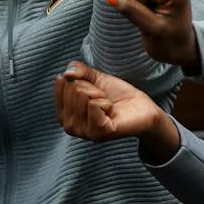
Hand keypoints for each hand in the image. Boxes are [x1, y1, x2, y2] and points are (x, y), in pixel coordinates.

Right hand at [55, 62, 177, 160]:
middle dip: (92, 88)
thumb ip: (78, 70)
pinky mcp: (98, 133)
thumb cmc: (117, 95)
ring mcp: (83, 132)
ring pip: (82, 95)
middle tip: (104, 99)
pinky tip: (112, 112)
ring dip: (100, 96)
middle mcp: (69, 126)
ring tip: (108, 106)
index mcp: (63, 113)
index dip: (82, 79)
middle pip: (73, 88)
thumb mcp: (95, 78)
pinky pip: (94, 105)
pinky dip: (106, 103)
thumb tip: (66, 73)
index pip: (62, 81)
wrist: (141, 107)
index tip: (93, 89)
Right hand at [103, 0, 198, 68]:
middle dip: (136, 0)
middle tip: (148, 17)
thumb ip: (131, 9)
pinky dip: (142, 0)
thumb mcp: (150, 29)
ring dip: (139, 1)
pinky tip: (152, 10)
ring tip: (151, 15)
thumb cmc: (170, 43)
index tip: (145, 15)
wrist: (182, 48)